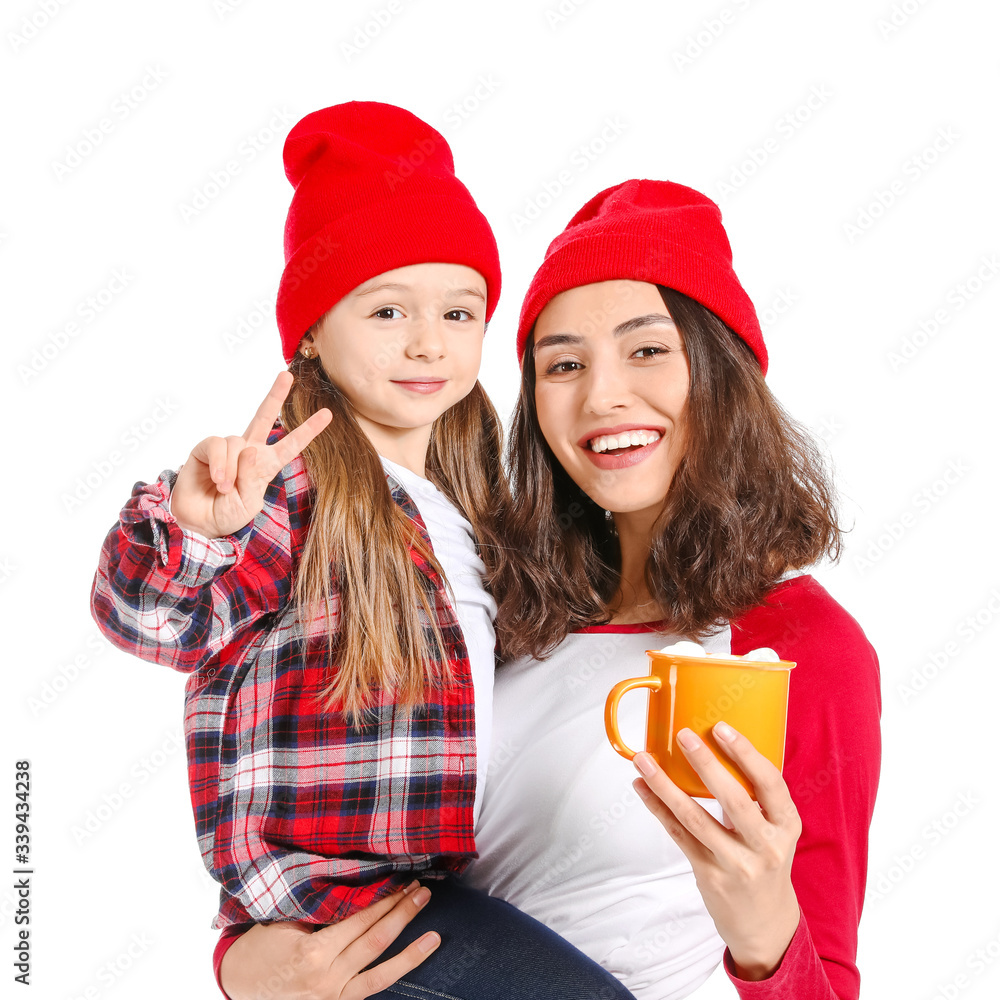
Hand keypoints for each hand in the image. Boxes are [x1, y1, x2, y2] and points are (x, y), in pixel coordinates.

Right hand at [171, 371, 331, 538]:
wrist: (200, 522)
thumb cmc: (228, 513)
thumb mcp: (248, 502)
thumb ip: (251, 477)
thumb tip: (250, 449)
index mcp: (266, 465)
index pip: (290, 444)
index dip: (308, 430)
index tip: (328, 414)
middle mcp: (248, 451)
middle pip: (263, 417)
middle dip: (275, 395)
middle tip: (287, 375)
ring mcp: (227, 448)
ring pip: (237, 442)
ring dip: (232, 469)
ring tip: (226, 488)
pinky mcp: (205, 448)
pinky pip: (217, 444)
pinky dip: (219, 462)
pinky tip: (218, 478)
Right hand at [220, 882, 439, 999]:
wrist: (240, 984)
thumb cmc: (262, 944)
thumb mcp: (284, 920)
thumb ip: (317, 908)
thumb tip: (354, 882)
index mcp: (312, 953)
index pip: (358, 920)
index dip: (383, 899)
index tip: (402, 879)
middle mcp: (326, 979)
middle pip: (374, 942)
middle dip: (401, 915)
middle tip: (423, 892)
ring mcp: (333, 998)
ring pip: (380, 975)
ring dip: (410, 953)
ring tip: (435, 936)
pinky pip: (370, 991)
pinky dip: (393, 976)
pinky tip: (413, 964)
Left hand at [632, 722, 801, 980]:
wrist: (765, 923)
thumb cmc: (765, 859)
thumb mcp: (775, 829)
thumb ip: (756, 795)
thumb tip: (715, 742)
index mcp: (786, 825)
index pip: (771, 783)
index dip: (746, 754)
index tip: (722, 728)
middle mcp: (765, 845)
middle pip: (734, 800)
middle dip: (705, 764)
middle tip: (683, 735)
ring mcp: (736, 863)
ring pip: (695, 818)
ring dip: (665, 785)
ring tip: (644, 759)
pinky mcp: (709, 874)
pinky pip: (678, 834)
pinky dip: (657, 807)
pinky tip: (642, 786)